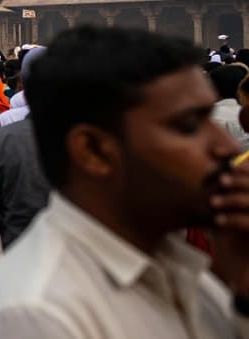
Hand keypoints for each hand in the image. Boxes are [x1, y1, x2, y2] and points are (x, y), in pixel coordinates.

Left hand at [210, 164, 248, 293]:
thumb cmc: (233, 246)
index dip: (236, 156)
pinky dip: (236, 219)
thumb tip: (185, 177)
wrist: (245, 276)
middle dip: (241, 178)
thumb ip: (212, 197)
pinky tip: (218, 221)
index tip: (216, 152)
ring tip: (214, 202)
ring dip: (234, 198)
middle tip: (221, 179)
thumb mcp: (220, 216)